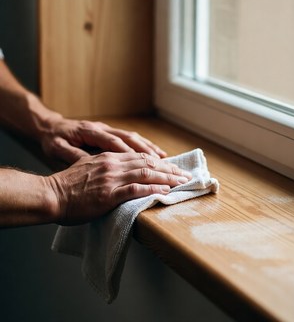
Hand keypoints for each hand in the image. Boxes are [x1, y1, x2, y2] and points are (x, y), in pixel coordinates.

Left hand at [40, 117, 166, 163]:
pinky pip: (131, 139)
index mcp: (90, 132)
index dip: (131, 154)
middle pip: (131, 139)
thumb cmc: (52, 139)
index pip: (114, 143)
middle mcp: (103, 128)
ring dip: (150, 149)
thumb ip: (73, 155)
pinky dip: (144, 147)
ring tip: (166, 160)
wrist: (48, 127)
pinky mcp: (110, 132)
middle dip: (149, 152)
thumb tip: (91, 162)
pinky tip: (154, 155)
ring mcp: (108, 129)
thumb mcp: (56, 148)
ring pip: (134, 138)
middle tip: (165, 164)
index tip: (146, 166)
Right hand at [46, 151, 191, 224]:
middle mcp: (113, 165)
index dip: (159, 162)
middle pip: (148, 164)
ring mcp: (112, 179)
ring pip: (146, 174)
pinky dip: (152, 190)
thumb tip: (122, 170)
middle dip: (169, 169)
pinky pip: (135, 190)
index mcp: (109, 158)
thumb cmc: (68, 184)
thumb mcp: (88, 166)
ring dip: (167, 178)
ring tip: (182, 182)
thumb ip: (106, 165)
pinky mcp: (108, 195)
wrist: (51, 194)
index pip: (141, 157)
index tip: (172, 167)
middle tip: (185, 174)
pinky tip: (165, 192)